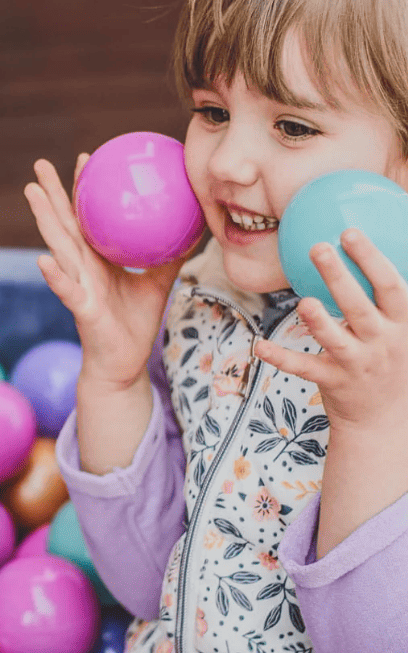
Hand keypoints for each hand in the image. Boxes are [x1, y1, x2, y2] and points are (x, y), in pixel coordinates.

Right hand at [24, 156, 184, 391]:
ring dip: (43, 219)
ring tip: (32, 193)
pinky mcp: (81, 309)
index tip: (86, 158)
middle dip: (50, 193)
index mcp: (96, 260)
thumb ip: (170, 255)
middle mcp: (82, 267)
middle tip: (39, 164)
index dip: (84, 189)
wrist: (125, 364)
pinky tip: (43, 261)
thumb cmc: (137, 324)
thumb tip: (195, 225)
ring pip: (58, 246)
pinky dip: (55, 276)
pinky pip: (67, 291)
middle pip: (63, 224)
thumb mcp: (160, 282)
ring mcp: (78, 285)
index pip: (87, 217)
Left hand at [253, 228, 407, 432]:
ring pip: (336, 340)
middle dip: (341, 276)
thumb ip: (387, 298)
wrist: (384, 420)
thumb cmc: (388, 361)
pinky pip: (304, 368)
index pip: (391, 286)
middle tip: (319, 247)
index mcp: (401, 324)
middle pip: (361, 306)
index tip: (350, 232)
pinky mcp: (332, 382)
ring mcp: (357, 364)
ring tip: (304, 301)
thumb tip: (371, 253)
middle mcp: (381, 342)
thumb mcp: (401, 330)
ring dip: (320, 321)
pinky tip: (258, 346)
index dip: (372, 259)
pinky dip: (281, 358)